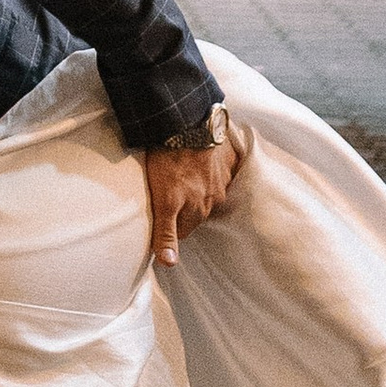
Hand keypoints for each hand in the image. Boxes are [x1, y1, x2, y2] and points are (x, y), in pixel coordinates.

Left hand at [143, 123, 242, 268]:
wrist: (187, 123)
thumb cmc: (169, 161)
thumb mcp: (162, 201)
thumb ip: (166, 232)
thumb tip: (169, 262)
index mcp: (198, 211)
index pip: (181, 231)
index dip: (167, 223)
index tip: (157, 211)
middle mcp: (214, 199)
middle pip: (195, 213)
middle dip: (182, 206)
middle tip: (165, 188)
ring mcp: (222, 180)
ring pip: (206, 193)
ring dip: (195, 187)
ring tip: (178, 171)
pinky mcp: (227, 160)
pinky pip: (218, 172)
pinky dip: (208, 169)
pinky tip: (195, 159)